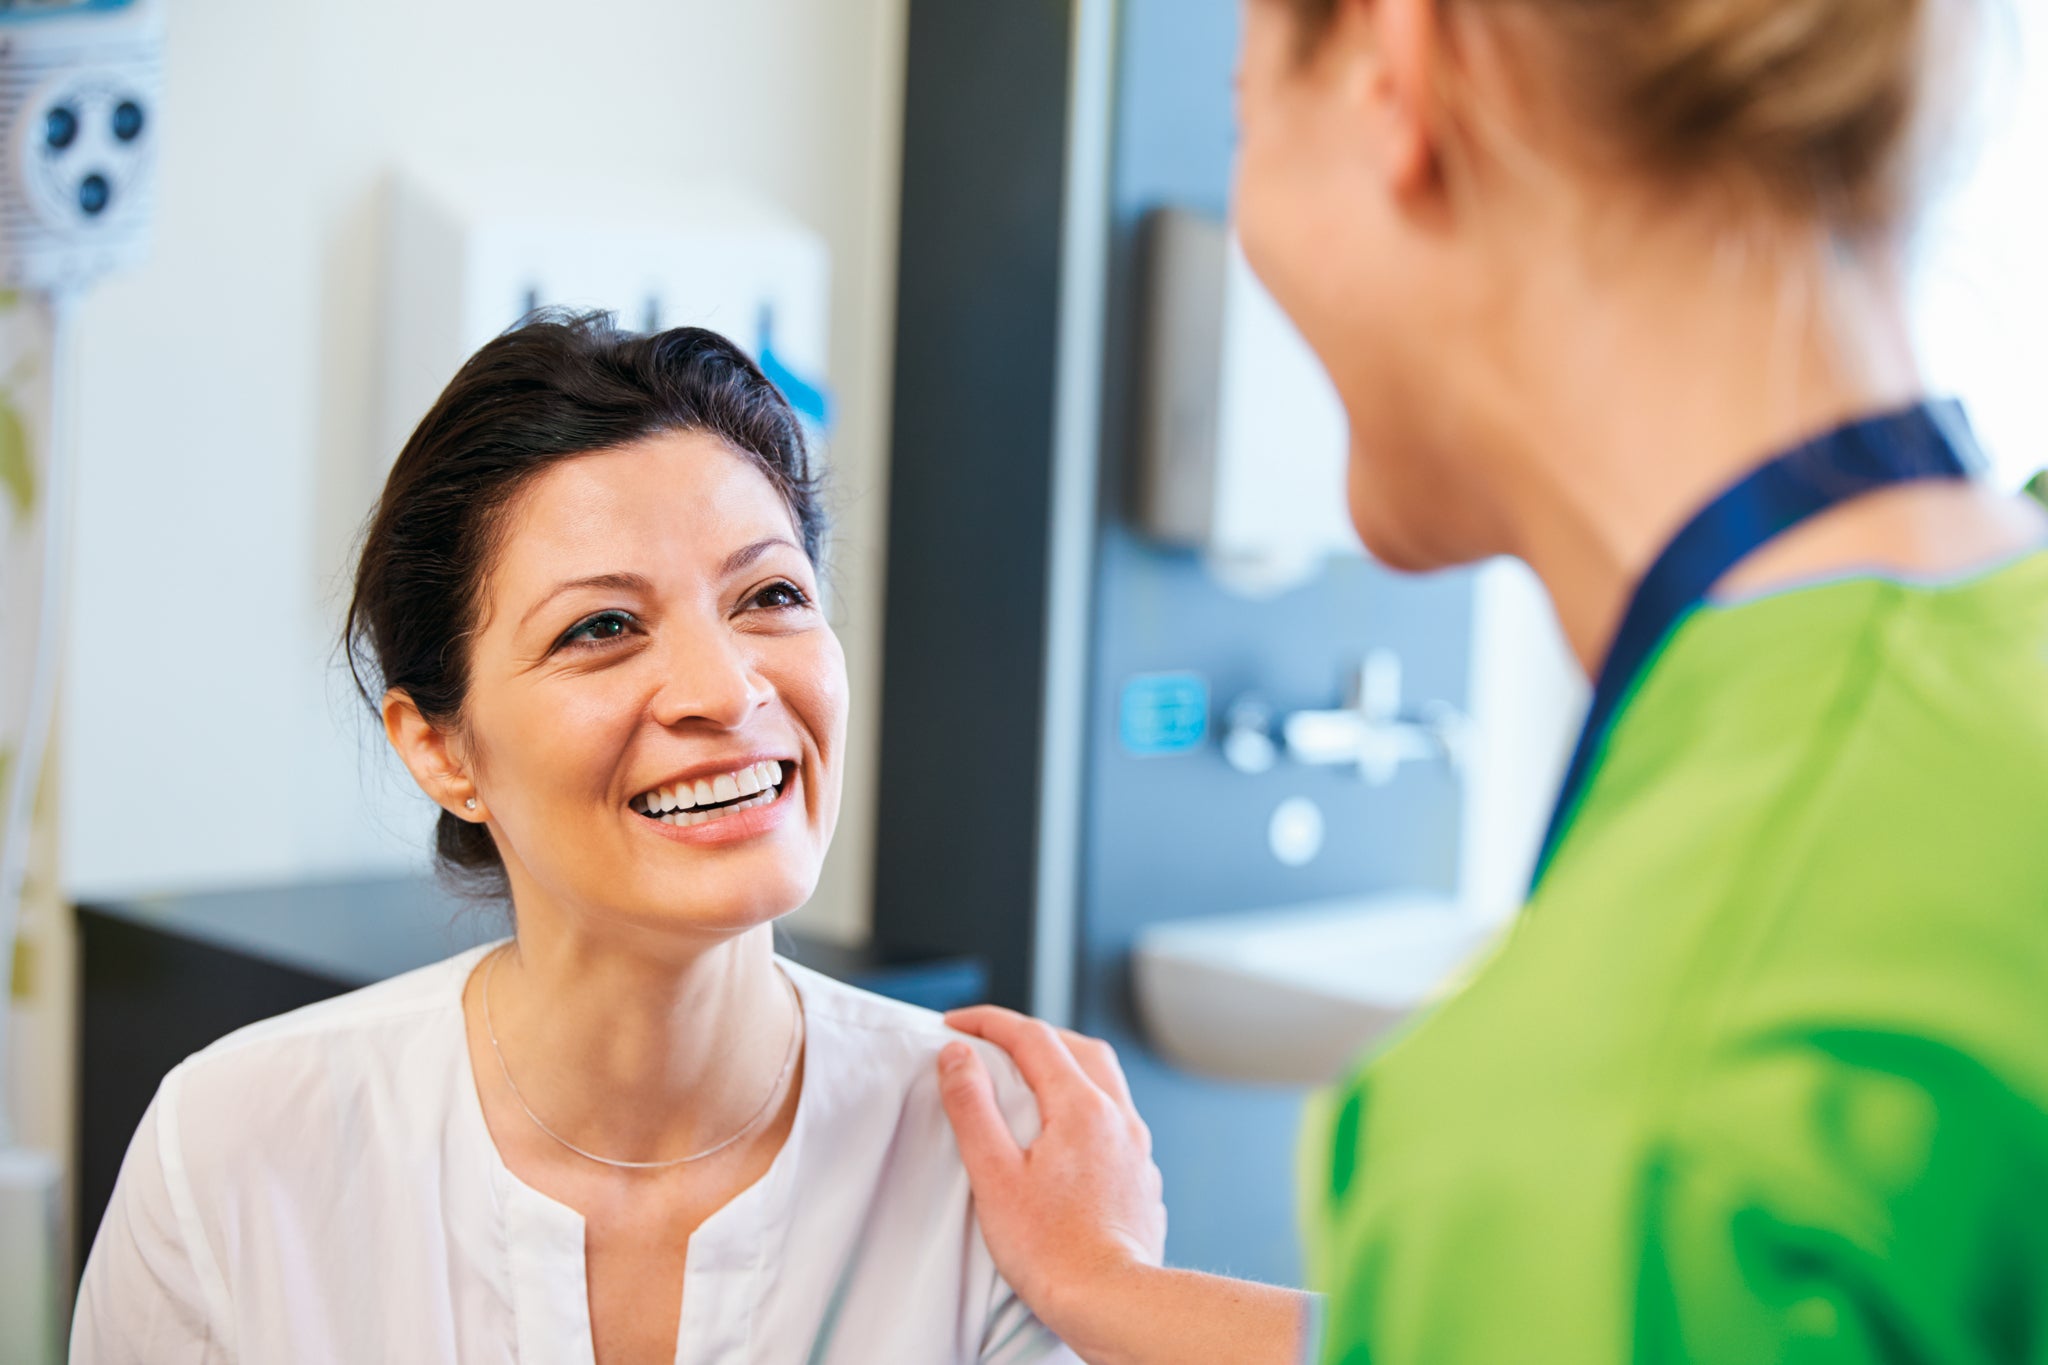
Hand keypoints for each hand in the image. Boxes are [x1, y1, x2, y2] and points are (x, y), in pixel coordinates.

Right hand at [937, 1006, 1166, 1343]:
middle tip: (993, 1041)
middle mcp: (1118, 1117)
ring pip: (1105, 1081)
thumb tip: (958, 1055)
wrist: (1112, 1301)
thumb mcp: (994, 1174)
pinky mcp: (1142, 1178)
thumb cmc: (1051, 1249)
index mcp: (1081, 1107)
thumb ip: (973, 1107)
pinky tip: (1067, 1133)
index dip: (989, 1022)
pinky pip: (1117, 1119)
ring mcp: (1137, 1148)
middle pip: (1078, 1047)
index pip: (1033, 1037)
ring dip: (1067, 1064)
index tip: (955, 1023)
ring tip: (1031, 1078)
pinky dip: (1087, 1105)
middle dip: (1033, 1034)